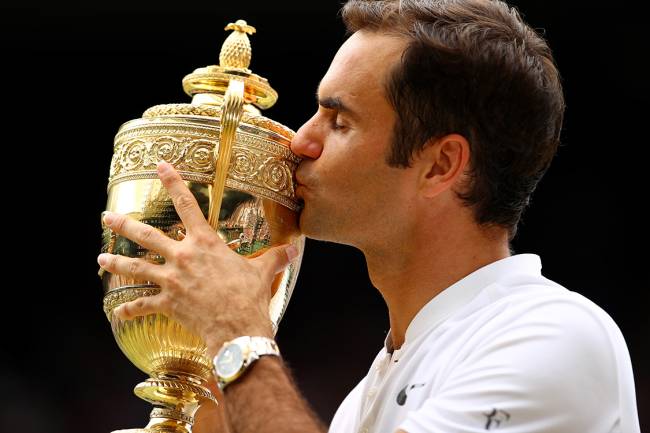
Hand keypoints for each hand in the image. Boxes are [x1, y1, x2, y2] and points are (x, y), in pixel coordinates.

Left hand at [97, 161, 297, 354]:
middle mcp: (183, 257)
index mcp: (205, 243)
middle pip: (147, 236)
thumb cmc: (249, 296)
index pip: (188, 205)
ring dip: (116, 262)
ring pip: (136, 267)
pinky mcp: (167, 302)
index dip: (173, 182)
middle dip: (124, 224)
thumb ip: (275, 257)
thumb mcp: (263, 272)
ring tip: (101, 258)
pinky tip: (116, 312)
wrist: (238, 326)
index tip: (161, 166)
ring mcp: (171, 280)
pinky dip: (129, 309)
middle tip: (107, 216)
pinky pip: (142, 305)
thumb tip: (293, 250)